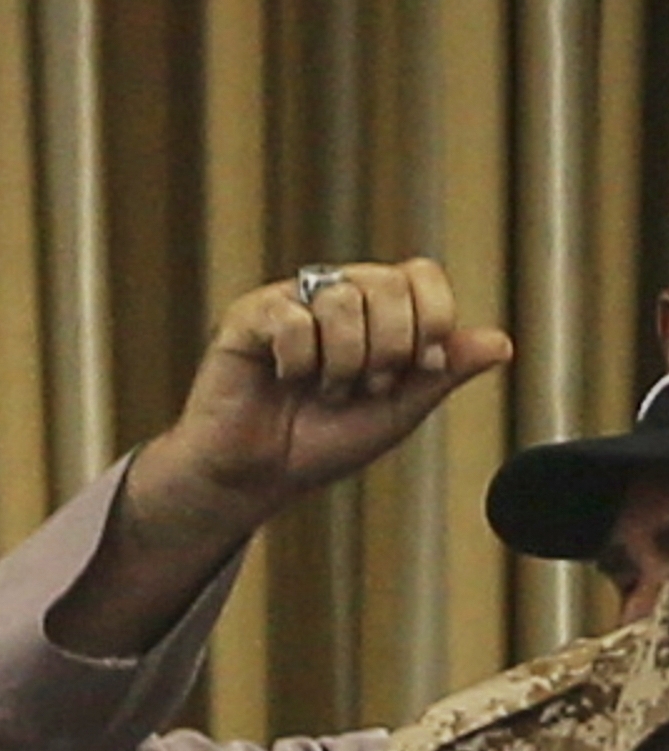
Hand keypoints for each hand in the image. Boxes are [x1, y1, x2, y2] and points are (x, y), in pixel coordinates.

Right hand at [53, 261, 513, 655]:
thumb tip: (502, 342)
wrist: (259, 475)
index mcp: (377, 309)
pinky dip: (299, 361)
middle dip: (390, 347)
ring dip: (344, 362)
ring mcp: (291, 301)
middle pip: (387, 283)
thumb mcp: (401, 410)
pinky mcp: (248, 317)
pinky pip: (292, 319)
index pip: (421, 275)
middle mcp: (335, 294)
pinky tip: (286, 378)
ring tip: (325, 389)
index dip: (432, 319)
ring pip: (343, 298)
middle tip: (368, 385)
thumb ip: (445, 373)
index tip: (418, 368)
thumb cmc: (322, 441)